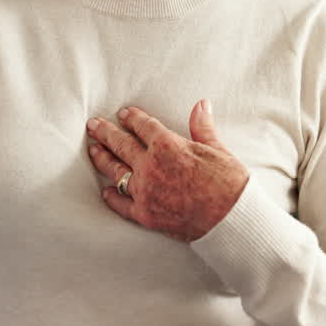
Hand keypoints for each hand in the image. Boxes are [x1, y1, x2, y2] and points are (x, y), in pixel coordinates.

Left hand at [85, 101, 248, 241]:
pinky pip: (121, 204)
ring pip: (116, 171)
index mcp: (168, 146)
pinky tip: (105, 191)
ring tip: (93, 150)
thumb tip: (201, 105)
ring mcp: (145, 191)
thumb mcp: (217, 149)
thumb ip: (202, 127)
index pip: (143, 126)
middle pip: (121, 144)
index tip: (124, 114)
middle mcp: (151, 166)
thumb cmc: (230, 184)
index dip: (132, 118)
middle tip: (93, 125)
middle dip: (105, 133)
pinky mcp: (145, 215)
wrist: (232, 220)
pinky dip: (112, 197)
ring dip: (103, 159)